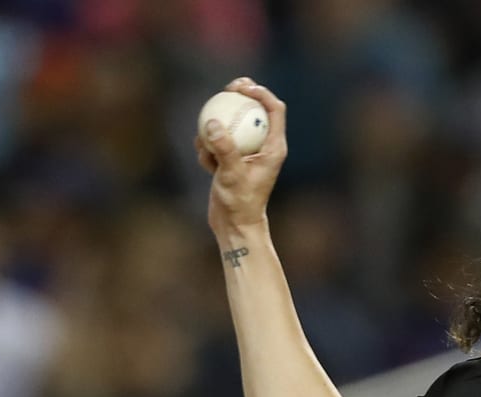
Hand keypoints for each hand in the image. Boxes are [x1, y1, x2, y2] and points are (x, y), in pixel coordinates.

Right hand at [195, 77, 287, 235]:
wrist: (234, 225)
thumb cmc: (239, 203)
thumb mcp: (230, 175)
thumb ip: (223, 148)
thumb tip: (212, 122)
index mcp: (274, 148)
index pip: (274, 110)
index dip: (261, 92)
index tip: (241, 87)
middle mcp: (264, 147)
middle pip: (255, 110)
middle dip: (240, 97)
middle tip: (226, 90)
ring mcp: (247, 153)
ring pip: (232, 125)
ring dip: (215, 130)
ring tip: (208, 150)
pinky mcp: (232, 159)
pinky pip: (218, 142)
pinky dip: (208, 149)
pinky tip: (206, 164)